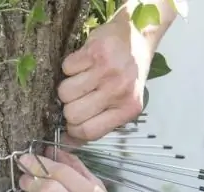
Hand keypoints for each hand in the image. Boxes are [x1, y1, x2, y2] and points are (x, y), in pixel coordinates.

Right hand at [57, 12, 152, 142]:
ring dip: (68, 86)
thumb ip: (99, 122)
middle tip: (80, 96)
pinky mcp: (96, 51)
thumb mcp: (122, 103)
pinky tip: (85, 63)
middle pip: (72, 113)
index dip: (73, 130)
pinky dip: (70, 66)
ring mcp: (108, 70)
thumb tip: (68, 142)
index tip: (71, 124)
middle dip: (68, 106)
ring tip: (82, 79)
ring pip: (65, 92)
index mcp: (128, 109)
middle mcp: (119, 90)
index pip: (88, 132)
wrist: (137, 38)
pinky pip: (66, 68)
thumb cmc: (126, 75)